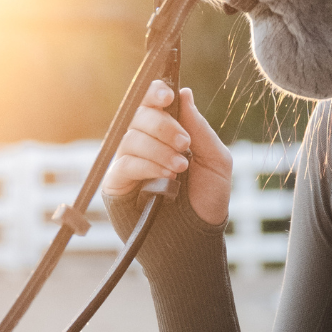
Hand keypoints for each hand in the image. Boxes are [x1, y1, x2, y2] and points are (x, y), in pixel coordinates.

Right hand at [104, 82, 231, 225]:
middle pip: (139, 114)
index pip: (153, 103)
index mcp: (167, 132)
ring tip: (180, 168)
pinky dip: (147, 165)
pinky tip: (166, 177)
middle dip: (163, 125)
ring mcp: (129, 162)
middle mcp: (145, 143)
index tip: (167, 96)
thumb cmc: (207, 200)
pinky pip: (124, 163)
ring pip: (132, 138)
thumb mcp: (215, 160)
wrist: (197, 238)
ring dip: (158, 149)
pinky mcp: (116, 184)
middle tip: (184, 143)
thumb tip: (184, 92)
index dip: (155, 92)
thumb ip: (199, 128)